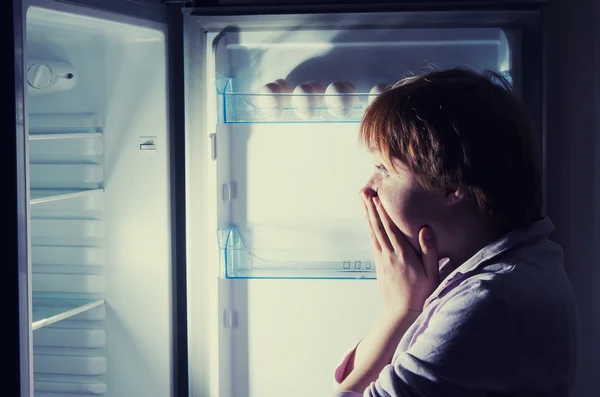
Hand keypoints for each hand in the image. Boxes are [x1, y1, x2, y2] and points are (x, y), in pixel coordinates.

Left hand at [363, 196, 440, 313]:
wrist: (401, 311)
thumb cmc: (421, 292)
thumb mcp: (432, 272)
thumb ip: (429, 250)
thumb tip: (425, 229)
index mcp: (402, 255)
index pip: (391, 228)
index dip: (383, 212)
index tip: (378, 198)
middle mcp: (389, 255)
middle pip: (378, 227)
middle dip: (371, 209)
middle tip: (365, 193)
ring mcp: (382, 259)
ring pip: (373, 233)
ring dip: (368, 216)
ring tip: (363, 202)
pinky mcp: (379, 264)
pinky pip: (373, 241)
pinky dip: (370, 228)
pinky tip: (368, 222)